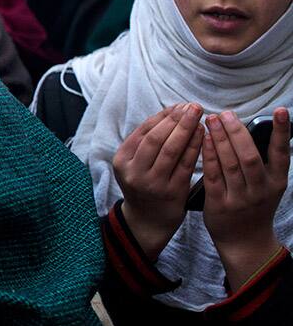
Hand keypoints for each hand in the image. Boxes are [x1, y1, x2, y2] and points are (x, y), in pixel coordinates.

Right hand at [114, 103, 202, 259]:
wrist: (148, 220)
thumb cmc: (144, 184)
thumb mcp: (135, 163)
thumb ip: (147, 141)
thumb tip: (173, 111)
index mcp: (122, 160)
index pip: (144, 131)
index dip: (163, 116)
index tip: (180, 105)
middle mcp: (134, 172)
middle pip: (156, 139)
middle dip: (176, 120)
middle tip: (193, 106)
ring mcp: (152, 183)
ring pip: (171, 150)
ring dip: (187, 130)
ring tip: (199, 117)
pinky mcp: (171, 192)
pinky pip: (185, 165)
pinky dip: (195, 147)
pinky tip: (204, 136)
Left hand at [202, 108, 289, 287]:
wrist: (245, 241)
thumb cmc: (255, 206)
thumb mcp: (268, 186)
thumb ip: (263, 163)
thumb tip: (248, 129)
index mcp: (277, 182)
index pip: (282, 153)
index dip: (282, 131)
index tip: (280, 110)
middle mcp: (261, 190)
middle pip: (249, 156)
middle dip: (236, 132)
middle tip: (225, 113)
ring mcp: (240, 198)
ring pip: (229, 164)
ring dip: (219, 139)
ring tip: (211, 120)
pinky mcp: (220, 203)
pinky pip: (212, 175)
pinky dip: (208, 155)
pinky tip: (203, 140)